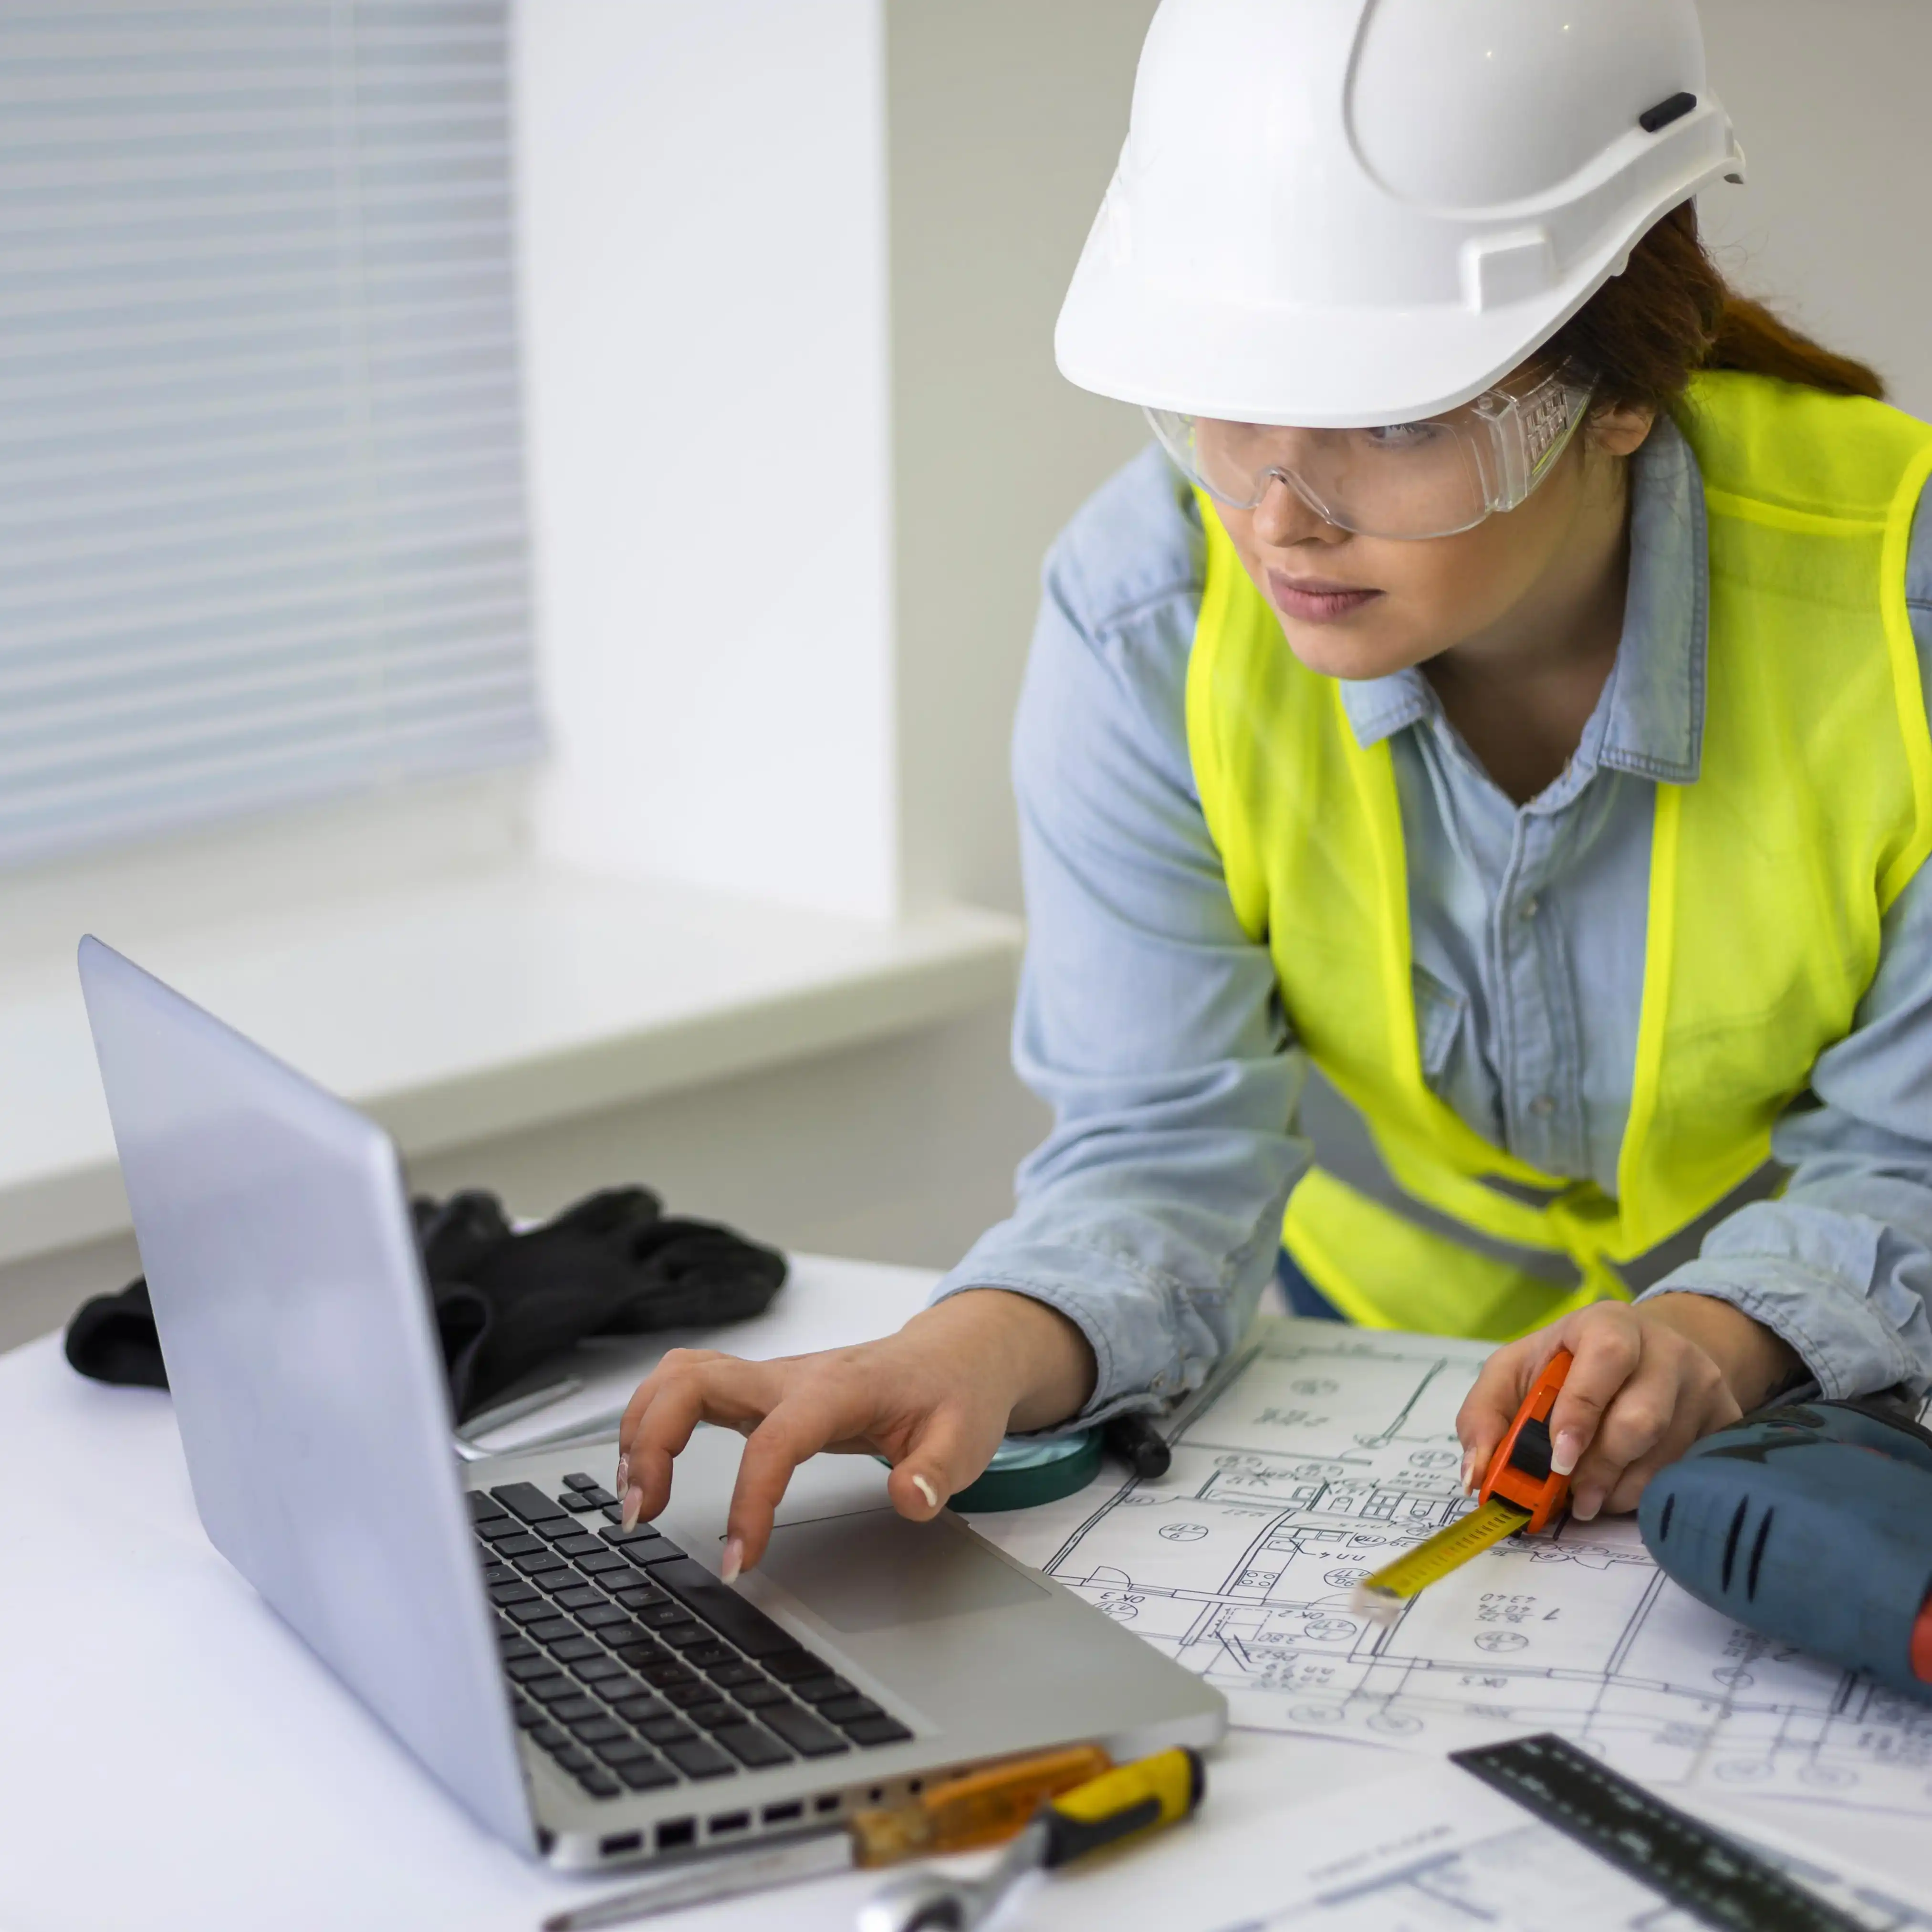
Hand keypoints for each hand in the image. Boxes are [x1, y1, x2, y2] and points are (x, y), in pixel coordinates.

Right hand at [612, 1289, 1096, 1577]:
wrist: (952, 1356)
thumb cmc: (952, 1396)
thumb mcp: (965, 1440)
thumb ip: (938, 1472)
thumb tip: (910, 1499)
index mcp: (839, 1389)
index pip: (776, 1440)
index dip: (750, 1501)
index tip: (739, 1561)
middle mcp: (790, 1376)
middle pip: (694, 1379)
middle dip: (652, 1441)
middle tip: (641, 1514)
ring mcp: (767, 1379)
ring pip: (678, 1376)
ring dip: (640, 1429)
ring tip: (633, 1498)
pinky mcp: (755, 1390)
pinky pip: (685, 1388)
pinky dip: (651, 1423)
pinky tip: (645, 1471)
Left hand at [1455, 1294, 1801, 1520]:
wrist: (1648, 1354)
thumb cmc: (1568, 1365)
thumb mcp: (1515, 1372)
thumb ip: (1485, 1416)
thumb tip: (1476, 1475)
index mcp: (1608, 1324)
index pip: (1605, 1358)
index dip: (1581, 1412)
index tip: (1558, 1458)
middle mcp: (1666, 1349)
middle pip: (1641, 1419)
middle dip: (1600, 1467)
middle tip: (1573, 1496)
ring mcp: (1704, 1385)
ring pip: (1667, 1455)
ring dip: (1622, 1489)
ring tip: (1592, 1497)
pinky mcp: (1727, 1419)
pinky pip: (1693, 1470)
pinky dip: (1653, 1492)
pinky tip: (1627, 1490)